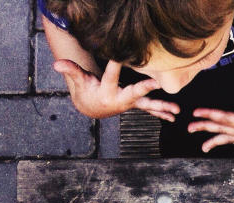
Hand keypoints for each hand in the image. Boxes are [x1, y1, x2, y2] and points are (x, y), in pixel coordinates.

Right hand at [54, 59, 179, 121]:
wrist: (91, 107)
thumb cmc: (85, 90)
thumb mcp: (78, 80)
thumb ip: (70, 70)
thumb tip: (56, 64)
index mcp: (106, 92)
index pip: (110, 76)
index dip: (114, 65)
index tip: (119, 55)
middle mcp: (120, 100)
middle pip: (134, 93)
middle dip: (145, 88)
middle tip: (156, 83)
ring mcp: (130, 104)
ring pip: (147, 106)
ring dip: (162, 107)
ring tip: (176, 110)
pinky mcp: (135, 105)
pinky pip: (150, 110)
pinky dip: (162, 113)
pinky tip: (174, 116)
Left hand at [188, 87, 233, 151]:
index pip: (224, 119)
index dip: (209, 114)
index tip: (196, 112)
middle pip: (220, 130)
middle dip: (204, 128)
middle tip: (188, 128)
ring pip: (226, 138)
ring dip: (213, 141)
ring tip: (203, 148)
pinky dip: (226, 140)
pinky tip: (221, 142)